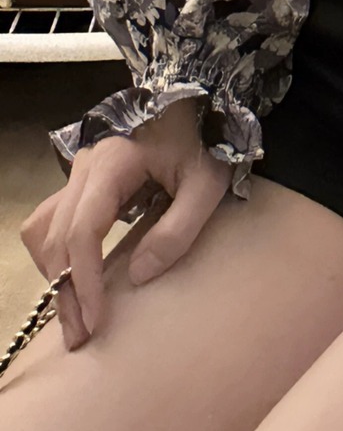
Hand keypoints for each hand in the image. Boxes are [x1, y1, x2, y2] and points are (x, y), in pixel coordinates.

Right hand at [19, 97, 232, 349]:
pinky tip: (77, 281)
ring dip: (56, 274)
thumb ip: (178, 230)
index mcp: (113, 164)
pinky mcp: (86, 182)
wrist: (201, 95)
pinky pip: (56, 222)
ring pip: (46, 231)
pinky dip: (60, 255)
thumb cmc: (208, 137)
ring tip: (76, 315)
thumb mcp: (208, 183)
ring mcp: (80, 173)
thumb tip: (137, 277)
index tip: (94, 319)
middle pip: (55, 238)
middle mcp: (85, 167)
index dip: (84, 280)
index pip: (82, 232)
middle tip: (81, 335)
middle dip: (65, 290)